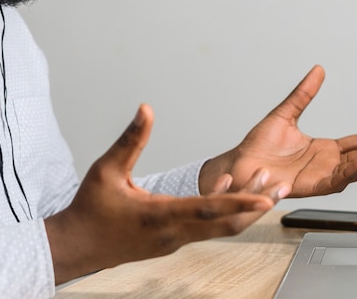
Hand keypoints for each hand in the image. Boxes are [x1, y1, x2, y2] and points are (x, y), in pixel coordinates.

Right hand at [45, 104, 289, 284]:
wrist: (77, 247)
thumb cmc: (90, 210)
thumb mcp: (106, 169)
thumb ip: (130, 140)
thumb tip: (145, 110)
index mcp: (160, 215)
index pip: (208, 208)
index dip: (240, 201)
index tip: (265, 196)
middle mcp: (173, 233)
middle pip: (224, 224)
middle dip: (254, 206)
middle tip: (279, 188)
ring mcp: (174, 241)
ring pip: (218, 229)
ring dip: (242, 211)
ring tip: (265, 190)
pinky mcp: (172, 242)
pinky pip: (206, 230)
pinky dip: (223, 213)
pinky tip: (231, 194)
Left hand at [200, 65, 356, 197]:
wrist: (239, 164)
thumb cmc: (258, 145)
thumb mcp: (285, 114)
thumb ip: (303, 94)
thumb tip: (317, 70)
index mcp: (325, 150)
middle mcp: (326, 165)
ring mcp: (320, 177)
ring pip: (355, 171)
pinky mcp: (309, 187)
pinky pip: (334, 182)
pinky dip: (349, 174)